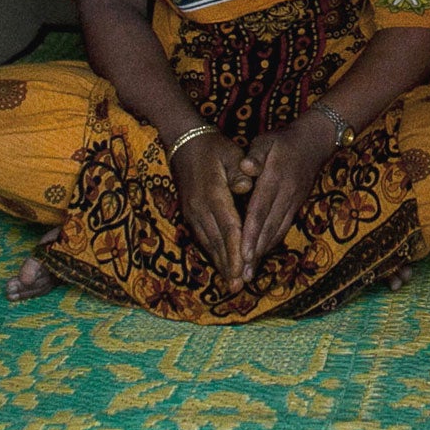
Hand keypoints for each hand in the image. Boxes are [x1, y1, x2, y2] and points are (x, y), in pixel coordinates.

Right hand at [167, 128, 247, 285]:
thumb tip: (245, 187)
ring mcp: (192, 211)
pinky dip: (212, 253)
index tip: (244, 268)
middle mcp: (199, 207)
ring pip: (208, 243)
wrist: (184, 142)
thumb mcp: (230, 153)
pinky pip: (202, 237)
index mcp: (212, 193)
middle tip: (239, 287)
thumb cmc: (213, 147)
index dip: (237, 249)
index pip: (228, 226)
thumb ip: (239, 171)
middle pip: (217, 241)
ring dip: (220, 263)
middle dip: (229, 265)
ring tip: (231, 283)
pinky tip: (220, 264)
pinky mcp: (189, 213)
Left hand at [233, 112, 336, 280]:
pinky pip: (284, 227)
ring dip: (264, 252)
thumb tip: (245, 166)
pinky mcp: (298, 205)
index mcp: (275, 178)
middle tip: (242, 274)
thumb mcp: (266, 141)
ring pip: (278, 230)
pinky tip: (262, 254)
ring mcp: (294, 201)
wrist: (314, 142)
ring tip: (250, 271)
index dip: (250, 232)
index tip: (241, 253)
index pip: (260, 210)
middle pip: (269, 227)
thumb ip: (255, 154)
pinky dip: (273, 242)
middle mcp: (286, 194)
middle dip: (255, 251)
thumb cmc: (283, 141)